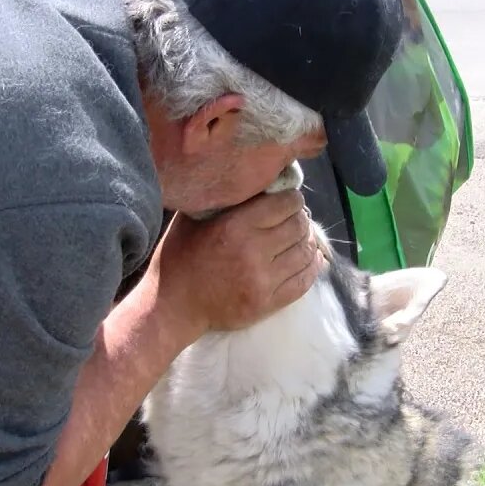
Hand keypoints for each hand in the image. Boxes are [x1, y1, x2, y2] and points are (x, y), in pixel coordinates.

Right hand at [150, 189, 324, 336]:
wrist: (172, 306)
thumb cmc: (179, 257)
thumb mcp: (191, 218)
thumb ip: (221, 198)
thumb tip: (251, 178)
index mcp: (234, 226)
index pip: (285, 204)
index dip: (292, 198)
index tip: (288, 200)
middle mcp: (253, 252)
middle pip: (299, 226)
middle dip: (301, 218)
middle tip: (295, 218)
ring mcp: (262, 281)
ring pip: (305, 252)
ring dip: (308, 241)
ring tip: (300, 237)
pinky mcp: (267, 304)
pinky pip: (304, 281)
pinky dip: (312, 266)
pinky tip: (309, 259)